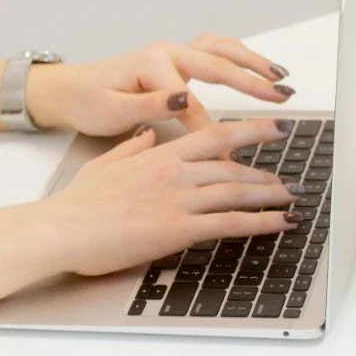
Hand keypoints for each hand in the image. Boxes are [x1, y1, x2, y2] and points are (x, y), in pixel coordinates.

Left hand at [25, 35, 294, 135]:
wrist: (70, 90)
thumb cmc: (89, 102)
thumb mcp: (113, 110)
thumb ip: (150, 106)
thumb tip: (182, 100)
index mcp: (152, 64)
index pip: (193, 104)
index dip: (213, 132)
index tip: (231, 155)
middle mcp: (166, 52)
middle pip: (219, 65)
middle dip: (253, 83)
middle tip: (280, 97)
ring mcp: (173, 52)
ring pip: (222, 50)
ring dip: (253, 61)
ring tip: (280, 76)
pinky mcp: (176, 59)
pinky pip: (216, 51)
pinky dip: (239, 56)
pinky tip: (257, 67)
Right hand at [41, 119, 303, 276]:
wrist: (62, 229)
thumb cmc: (78, 204)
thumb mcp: (107, 163)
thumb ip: (133, 147)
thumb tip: (149, 134)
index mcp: (160, 154)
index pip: (215, 134)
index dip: (250, 129)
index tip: (275, 126)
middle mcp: (175, 172)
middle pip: (233, 163)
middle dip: (269, 167)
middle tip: (292, 172)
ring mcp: (178, 199)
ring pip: (237, 190)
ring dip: (271, 195)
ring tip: (293, 198)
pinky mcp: (178, 228)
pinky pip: (230, 222)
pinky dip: (261, 222)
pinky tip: (280, 223)